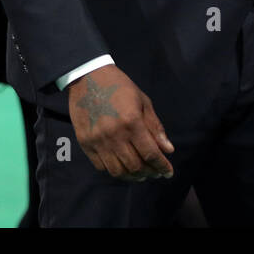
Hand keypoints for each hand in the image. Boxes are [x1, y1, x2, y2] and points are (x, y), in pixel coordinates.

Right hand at [68, 65, 174, 181]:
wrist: (88, 77)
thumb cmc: (119, 87)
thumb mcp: (143, 101)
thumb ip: (155, 127)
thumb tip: (168, 149)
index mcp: (132, 121)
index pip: (150, 153)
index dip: (162, 166)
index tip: (168, 172)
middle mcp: (114, 134)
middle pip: (135, 166)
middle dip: (149, 173)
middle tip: (155, 172)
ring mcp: (98, 141)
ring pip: (118, 171)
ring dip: (132, 176)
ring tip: (140, 173)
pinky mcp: (85, 143)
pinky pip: (101, 166)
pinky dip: (114, 171)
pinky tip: (122, 167)